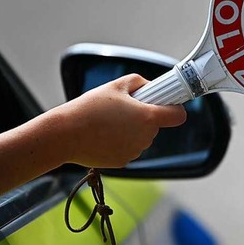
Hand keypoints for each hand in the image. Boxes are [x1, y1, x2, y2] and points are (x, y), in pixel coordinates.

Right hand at [59, 74, 186, 167]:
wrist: (64, 134)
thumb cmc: (89, 108)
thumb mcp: (117, 85)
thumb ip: (140, 82)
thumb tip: (151, 87)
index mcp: (148, 117)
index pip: (178, 116)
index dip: (174, 108)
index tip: (167, 104)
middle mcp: (146, 137)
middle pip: (155, 125)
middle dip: (143, 117)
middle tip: (122, 109)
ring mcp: (135, 151)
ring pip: (141, 137)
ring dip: (131, 130)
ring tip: (108, 122)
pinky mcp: (123, 162)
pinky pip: (129, 148)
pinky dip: (120, 142)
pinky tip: (103, 135)